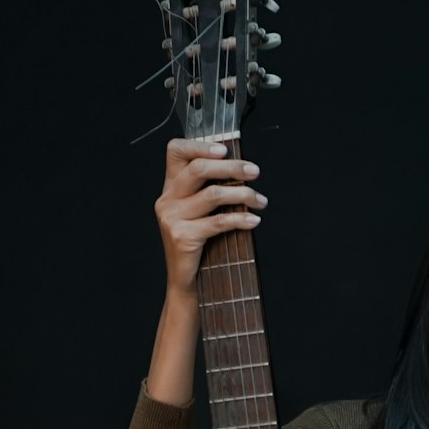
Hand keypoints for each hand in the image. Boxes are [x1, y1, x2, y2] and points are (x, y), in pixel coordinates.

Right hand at [154, 138, 268, 294]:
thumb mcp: (199, 214)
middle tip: (255, 172)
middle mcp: (167, 200)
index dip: (200, 145)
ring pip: (213, 195)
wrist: (185, 283)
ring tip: (261, 201)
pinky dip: (240, 220)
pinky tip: (254, 221)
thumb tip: (243, 170)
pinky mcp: (182, 237)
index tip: (226, 150)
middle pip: (199, 169)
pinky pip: (217, 222)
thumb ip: (210, 190)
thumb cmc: (199, 246)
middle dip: (232, 167)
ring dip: (243, 195)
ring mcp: (172, 218)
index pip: (175, 151)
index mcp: (169, 188)